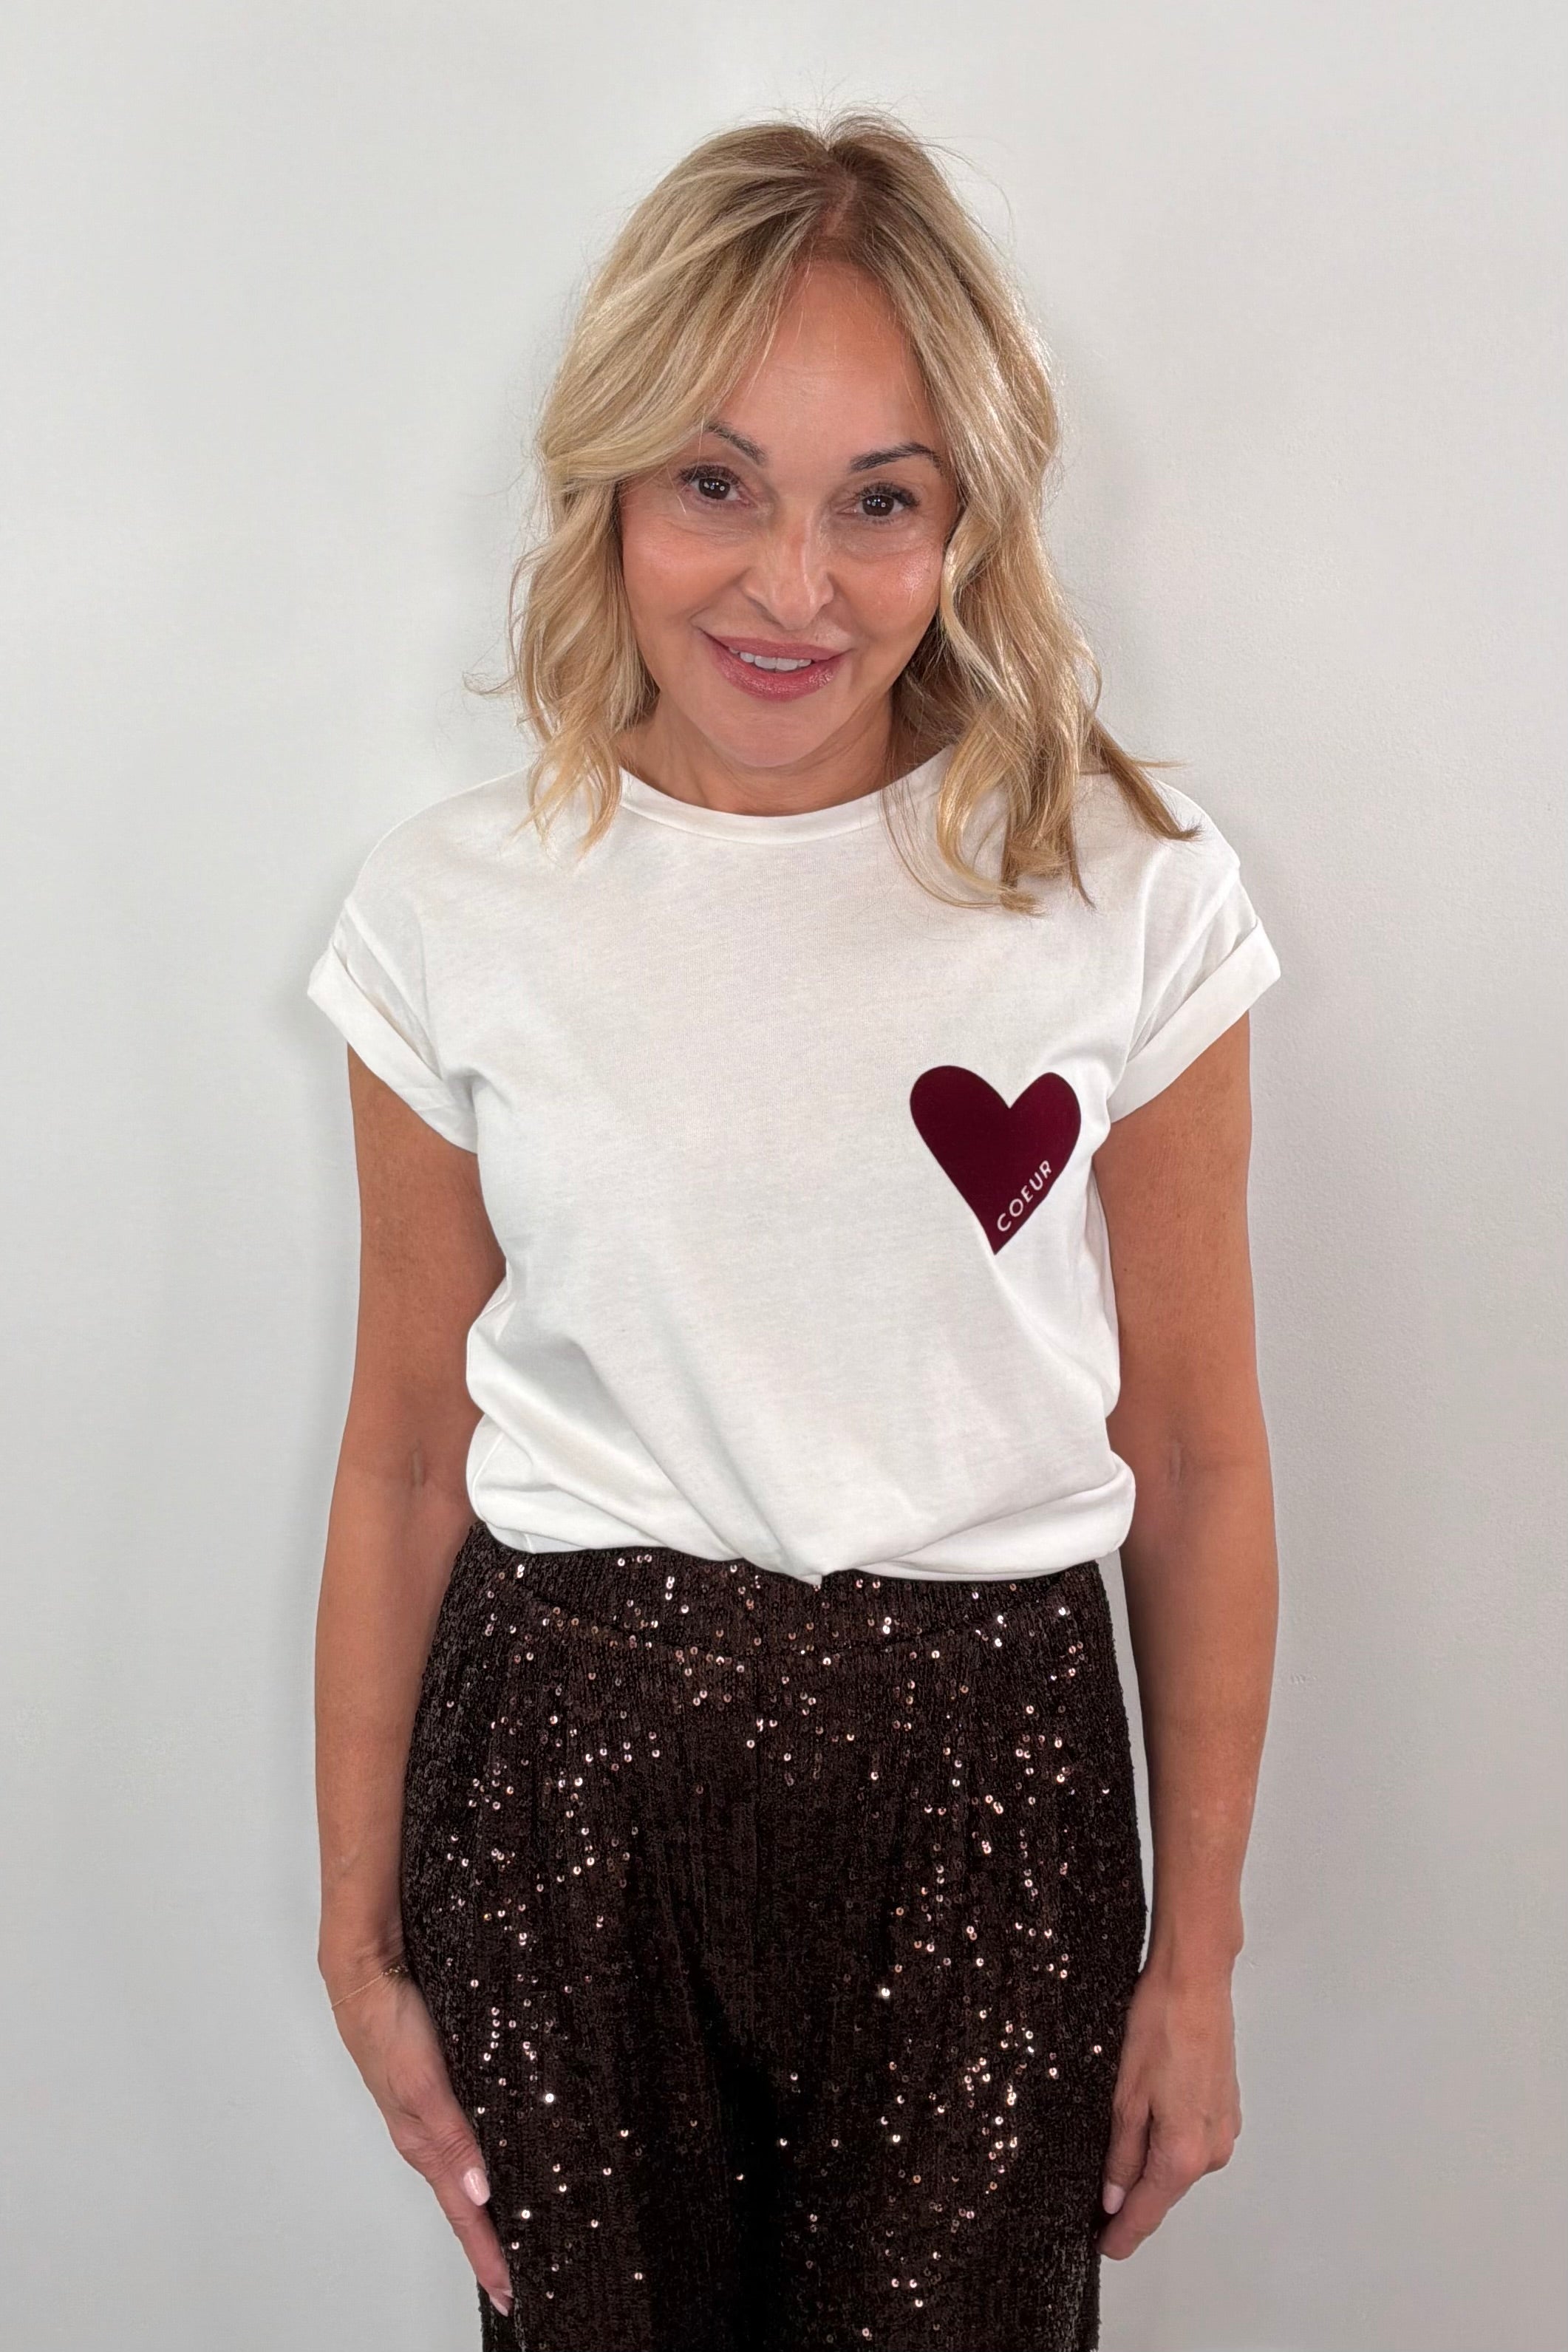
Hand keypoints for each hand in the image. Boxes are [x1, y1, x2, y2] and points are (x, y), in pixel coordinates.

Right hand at [329, 1961, 514, 2320]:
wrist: (365, 1973)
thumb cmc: (388, 2024)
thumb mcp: (425, 2083)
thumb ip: (453, 2136)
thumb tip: (479, 2192)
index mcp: (421, 2143)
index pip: (461, 2213)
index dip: (485, 2255)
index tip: (508, 2294)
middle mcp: (425, 2135)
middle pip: (461, 2203)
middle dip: (485, 2243)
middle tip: (513, 2278)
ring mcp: (428, 2112)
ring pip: (461, 2173)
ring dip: (482, 2207)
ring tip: (507, 2234)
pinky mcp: (435, 2087)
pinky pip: (461, 2138)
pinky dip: (479, 2162)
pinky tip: (496, 2160)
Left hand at [1098, 1957, 1241, 2259]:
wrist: (1195, 1982)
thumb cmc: (1158, 2028)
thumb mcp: (1126, 2097)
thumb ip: (1122, 2155)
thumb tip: (1115, 2200)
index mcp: (1183, 2154)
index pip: (1147, 2212)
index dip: (1123, 2235)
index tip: (1104, 2249)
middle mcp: (1212, 2152)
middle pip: (1164, 2191)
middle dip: (1134, 2201)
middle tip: (1098, 2207)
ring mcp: (1224, 2131)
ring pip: (1178, 2166)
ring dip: (1152, 2169)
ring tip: (1117, 2159)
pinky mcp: (1227, 2111)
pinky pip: (1192, 2143)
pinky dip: (1170, 2145)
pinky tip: (1149, 2126)